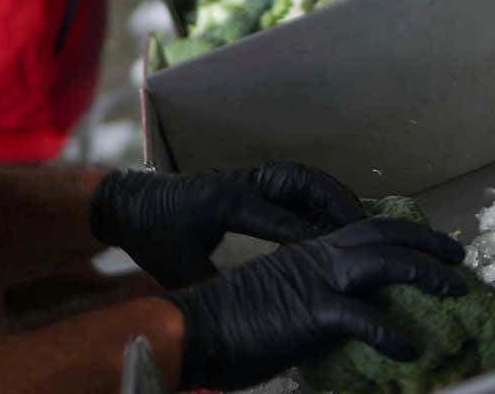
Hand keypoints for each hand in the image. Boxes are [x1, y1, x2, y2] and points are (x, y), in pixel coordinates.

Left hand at [89, 162, 366, 287]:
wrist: (127, 201)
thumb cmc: (152, 236)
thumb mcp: (178, 269)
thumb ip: (212, 287)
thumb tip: (244, 317)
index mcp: (227, 202)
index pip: (282, 221)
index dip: (313, 240)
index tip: (342, 261)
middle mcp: (243, 183)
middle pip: (302, 184)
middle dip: (336, 204)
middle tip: (366, 230)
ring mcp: (247, 177)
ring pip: (302, 178)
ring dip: (332, 195)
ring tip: (360, 221)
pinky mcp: (248, 180)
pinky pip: (292, 182)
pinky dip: (317, 195)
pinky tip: (332, 220)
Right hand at [167, 219, 466, 390]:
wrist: (197, 329)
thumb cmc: (233, 322)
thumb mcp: (282, 300)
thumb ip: (317, 299)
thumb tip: (348, 320)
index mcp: (311, 249)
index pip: (371, 229)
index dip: (409, 235)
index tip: (436, 249)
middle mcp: (319, 254)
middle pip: (388, 236)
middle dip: (430, 245)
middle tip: (459, 261)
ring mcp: (318, 280)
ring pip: (387, 264)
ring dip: (428, 275)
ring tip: (457, 292)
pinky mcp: (313, 312)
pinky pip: (366, 321)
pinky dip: (394, 335)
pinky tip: (412, 350)